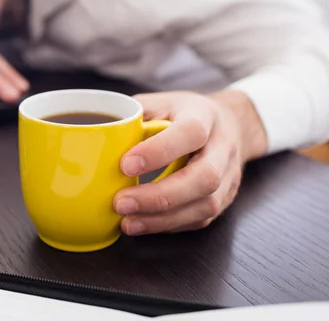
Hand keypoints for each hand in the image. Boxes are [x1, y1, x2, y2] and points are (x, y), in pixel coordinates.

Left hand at [113, 90, 266, 234]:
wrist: (229, 123)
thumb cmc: (183, 113)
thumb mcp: (158, 102)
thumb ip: (133, 116)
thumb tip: (99, 136)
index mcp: (203, 115)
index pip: (190, 133)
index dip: (159, 151)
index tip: (126, 165)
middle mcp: (222, 146)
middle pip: (204, 177)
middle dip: (160, 196)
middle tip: (122, 202)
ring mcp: (228, 176)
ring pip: (205, 204)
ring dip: (163, 218)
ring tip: (128, 221)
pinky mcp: (224, 198)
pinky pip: (200, 219)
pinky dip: (169, 225)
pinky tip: (143, 224)